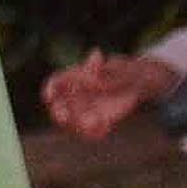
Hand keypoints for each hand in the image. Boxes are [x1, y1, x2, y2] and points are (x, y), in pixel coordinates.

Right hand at [41, 51, 177, 140]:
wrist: (136, 84)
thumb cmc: (121, 71)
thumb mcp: (117, 66)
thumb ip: (104, 65)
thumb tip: (95, 55)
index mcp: (73, 79)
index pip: (55, 83)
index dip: (49, 89)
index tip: (50, 96)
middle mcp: (74, 97)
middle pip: (58, 107)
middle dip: (59, 113)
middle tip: (65, 116)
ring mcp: (83, 112)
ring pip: (72, 123)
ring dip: (79, 126)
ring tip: (95, 121)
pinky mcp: (95, 123)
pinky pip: (89, 133)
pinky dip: (95, 132)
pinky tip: (106, 127)